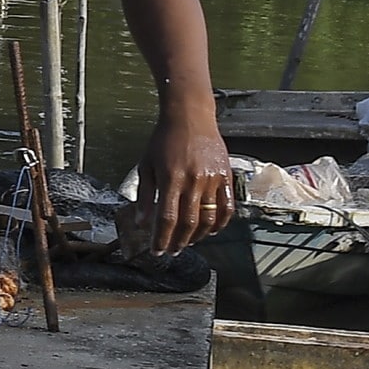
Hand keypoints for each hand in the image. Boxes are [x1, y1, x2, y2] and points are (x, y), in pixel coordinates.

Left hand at [141, 102, 237, 252]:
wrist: (190, 117)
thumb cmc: (163, 140)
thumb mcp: (146, 165)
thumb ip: (145, 196)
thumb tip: (141, 223)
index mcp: (171, 178)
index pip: (167, 218)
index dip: (161, 238)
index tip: (157, 251)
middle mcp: (193, 181)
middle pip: (188, 222)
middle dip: (178, 242)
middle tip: (172, 250)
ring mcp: (212, 180)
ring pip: (209, 218)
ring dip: (199, 236)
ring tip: (188, 242)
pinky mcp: (226, 177)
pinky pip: (227, 207)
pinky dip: (221, 223)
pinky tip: (212, 230)